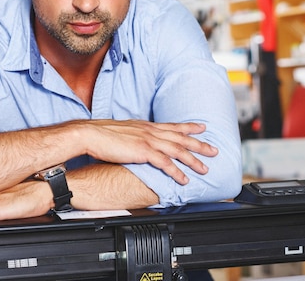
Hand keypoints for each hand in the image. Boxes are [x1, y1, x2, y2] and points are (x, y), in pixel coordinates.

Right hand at [74, 120, 216, 184]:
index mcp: (146, 125)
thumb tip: (140, 142)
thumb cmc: (102, 135)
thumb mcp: (124, 132)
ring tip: (205, 168)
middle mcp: (150, 131)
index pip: (172, 125)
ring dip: (193, 160)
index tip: (202, 127)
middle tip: (214, 150)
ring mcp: (148, 140)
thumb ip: (136, 136)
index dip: (189, 127)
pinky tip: (184, 178)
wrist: (90, 134)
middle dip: (199, 144)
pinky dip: (177, 171)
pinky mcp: (143, 152)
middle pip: (181, 137)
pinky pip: (165, 163)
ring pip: (177, 150)